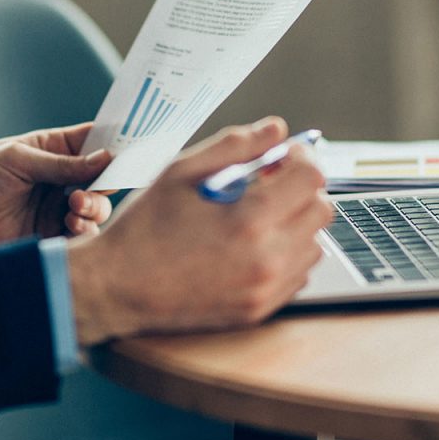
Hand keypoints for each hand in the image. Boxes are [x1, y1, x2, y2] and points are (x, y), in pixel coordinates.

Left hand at [0, 123, 113, 259]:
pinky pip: (82, 236)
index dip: (114, 144)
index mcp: (49, 151)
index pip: (93, 142)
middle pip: (102, 178)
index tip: (132, 149)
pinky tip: (74, 227)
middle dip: (106, 182)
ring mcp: (55, 210)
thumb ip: (61, 164)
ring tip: (75, 209)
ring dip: (94, 208)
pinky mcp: (51, 238)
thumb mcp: (15, 162)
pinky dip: (86, 231)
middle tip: (87, 189)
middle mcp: (57, 180)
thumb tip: (106, 159)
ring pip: (96, 208)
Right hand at [66, 116, 332, 344]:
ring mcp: (266, 290)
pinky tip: (251, 245)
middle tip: (268, 182)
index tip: (281, 155)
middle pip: (321, 211)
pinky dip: (286, 254)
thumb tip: (276, 129)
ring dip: (295, 222)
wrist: (117, 287)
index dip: (300, 157)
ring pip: (313, 244)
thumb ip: (235, 145)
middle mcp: (267, 259)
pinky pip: (298, 274)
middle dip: (301, 188)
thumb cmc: (144, 227)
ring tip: (256, 216)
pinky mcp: (260, 310)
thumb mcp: (181, 171)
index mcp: (250, 219)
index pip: (311, 177)